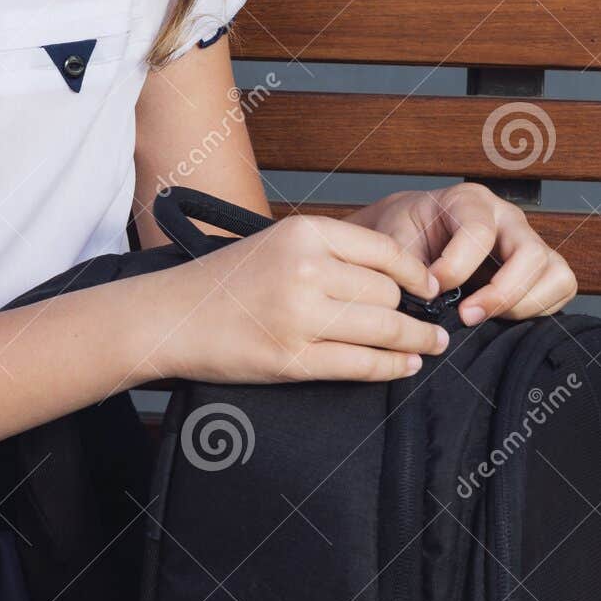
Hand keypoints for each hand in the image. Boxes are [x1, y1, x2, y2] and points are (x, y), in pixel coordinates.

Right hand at [149, 213, 449, 386]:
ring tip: (428, 346)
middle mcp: (306, 269)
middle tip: (426, 322)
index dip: (416, 274)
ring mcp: (300, 316)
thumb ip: (330, 253)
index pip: (385, 251)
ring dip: (415, 341)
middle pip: (389, 293)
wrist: (172, 316)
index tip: (428, 288)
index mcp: (304, 233)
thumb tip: (396, 278)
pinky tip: (404, 365)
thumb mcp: (277, 244)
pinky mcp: (293, 360)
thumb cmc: (224, 282)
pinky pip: (362, 365)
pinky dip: (391, 367)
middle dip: (410, 311)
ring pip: (384, 328)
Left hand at [346, 183, 577, 326]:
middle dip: (500, 293)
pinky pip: (560, 288)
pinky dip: (537, 309)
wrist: (413, 231)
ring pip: (555, 273)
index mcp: (468, 201)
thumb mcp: (394, 239)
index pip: (479, 233)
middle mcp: (506, 217)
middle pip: (530, 254)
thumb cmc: (406, 232)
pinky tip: (500, 316)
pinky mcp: (540, 266)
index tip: (431, 290)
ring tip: (483, 317)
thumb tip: (426, 296)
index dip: (455, 268)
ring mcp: (528, 241)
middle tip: (465, 316)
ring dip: (523, 304)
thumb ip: (405, 264)